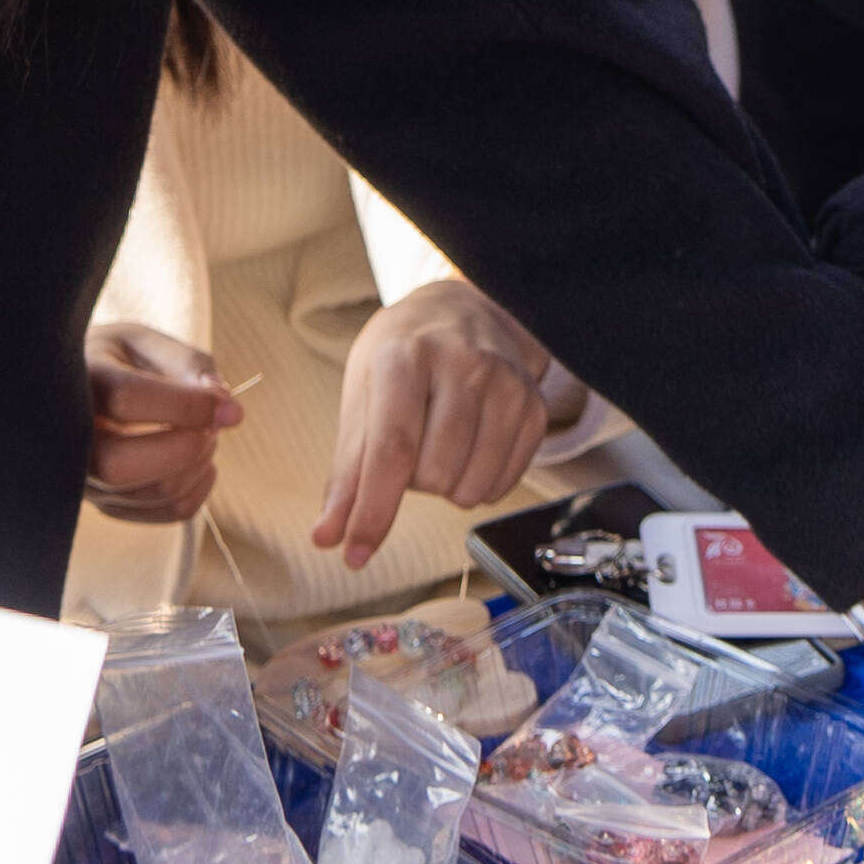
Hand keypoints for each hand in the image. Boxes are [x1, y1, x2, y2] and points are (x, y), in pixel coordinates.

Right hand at [78, 321, 237, 525]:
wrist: (83, 389)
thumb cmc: (118, 361)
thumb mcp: (145, 342)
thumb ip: (186, 363)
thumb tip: (222, 402)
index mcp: (78, 379)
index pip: (127, 399)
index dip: (188, 405)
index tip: (229, 408)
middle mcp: (67, 436)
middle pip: (120, 464)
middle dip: (186, 446)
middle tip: (210, 425)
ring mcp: (84, 477)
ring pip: (148, 492)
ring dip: (197, 464)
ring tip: (203, 435)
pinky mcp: (108, 503)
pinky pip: (165, 512)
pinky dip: (199, 490)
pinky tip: (200, 462)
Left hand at [314, 280, 584, 558]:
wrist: (463, 310)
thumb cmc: (401, 357)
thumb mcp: (361, 397)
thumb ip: (346, 473)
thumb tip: (329, 537)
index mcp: (407, 357)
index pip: (393, 450)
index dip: (373, 511)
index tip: (354, 554)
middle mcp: (464, 364)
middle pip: (433, 475)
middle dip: (411, 483)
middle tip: (409, 446)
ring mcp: (506, 385)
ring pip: (470, 488)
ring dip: (445, 486)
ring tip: (439, 446)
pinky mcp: (534, 407)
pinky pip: (501, 486)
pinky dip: (476, 484)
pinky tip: (468, 449)